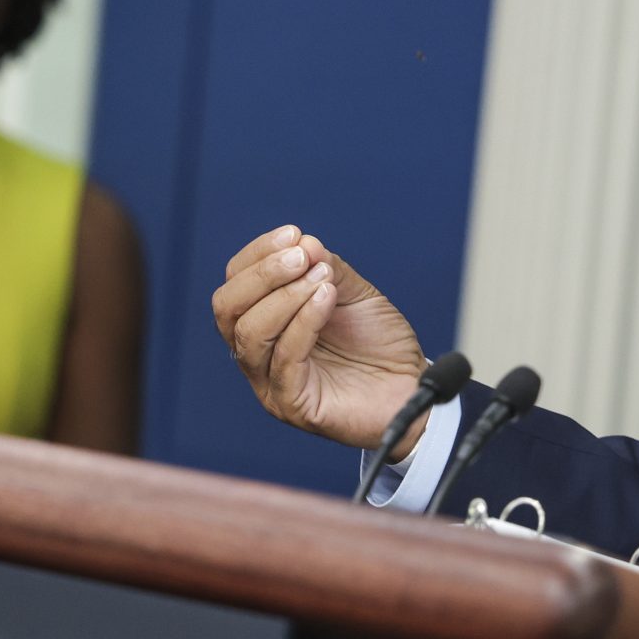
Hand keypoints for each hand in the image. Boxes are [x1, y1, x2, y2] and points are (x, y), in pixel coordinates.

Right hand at [212, 226, 428, 449]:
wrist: (410, 387)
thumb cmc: (379, 345)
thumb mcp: (354, 293)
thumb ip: (326, 268)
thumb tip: (302, 241)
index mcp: (264, 323)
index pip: (235, 284)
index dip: (258, 255)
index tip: (292, 234)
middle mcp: (258, 354)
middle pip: (227, 308)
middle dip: (262, 275)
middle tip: (301, 256)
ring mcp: (270, 382)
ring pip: (250, 333)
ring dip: (286, 296)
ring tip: (323, 279)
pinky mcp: (292, 404)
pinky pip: (285, 358)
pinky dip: (304, 321)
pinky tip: (327, 298)